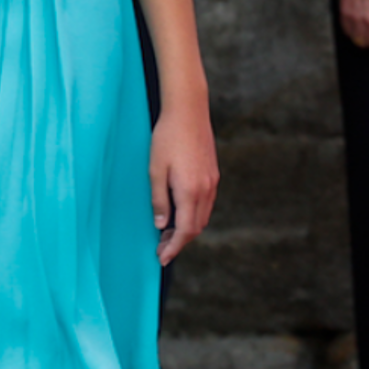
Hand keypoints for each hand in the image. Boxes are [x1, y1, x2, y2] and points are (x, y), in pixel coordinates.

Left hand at [149, 99, 219, 265]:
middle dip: (180, 242)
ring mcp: (212, 180)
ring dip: (188, 228)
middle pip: (196, 227)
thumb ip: (159, 200)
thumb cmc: (167, 137)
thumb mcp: (155, 169)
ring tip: (168, 232)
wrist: (188, 109)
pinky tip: (181, 211)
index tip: (162, 259)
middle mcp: (206, 189)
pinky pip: (207, 202)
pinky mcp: (213, 172)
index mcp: (190, 191)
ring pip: (203, 216)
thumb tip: (162, 225)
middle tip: (161, 248)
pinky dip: (195, 214)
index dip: (174, 248)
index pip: (185, 231)